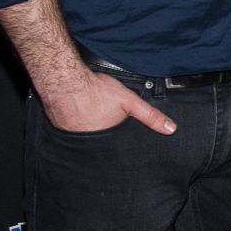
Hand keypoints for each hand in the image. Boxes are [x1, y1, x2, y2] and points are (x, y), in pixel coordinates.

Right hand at [39, 70, 175, 135]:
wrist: (64, 80)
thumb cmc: (95, 90)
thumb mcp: (129, 101)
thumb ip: (150, 116)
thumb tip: (170, 129)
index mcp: (107, 139)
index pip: (116, 149)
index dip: (120, 144)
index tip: (120, 140)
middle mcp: (88, 142)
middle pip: (101, 143)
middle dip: (104, 136)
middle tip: (102, 119)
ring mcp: (72, 137)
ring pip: (85, 137)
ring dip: (88, 130)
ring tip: (90, 116)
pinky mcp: (60, 129)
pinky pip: (70, 131)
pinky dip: (75, 124)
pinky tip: (77, 113)